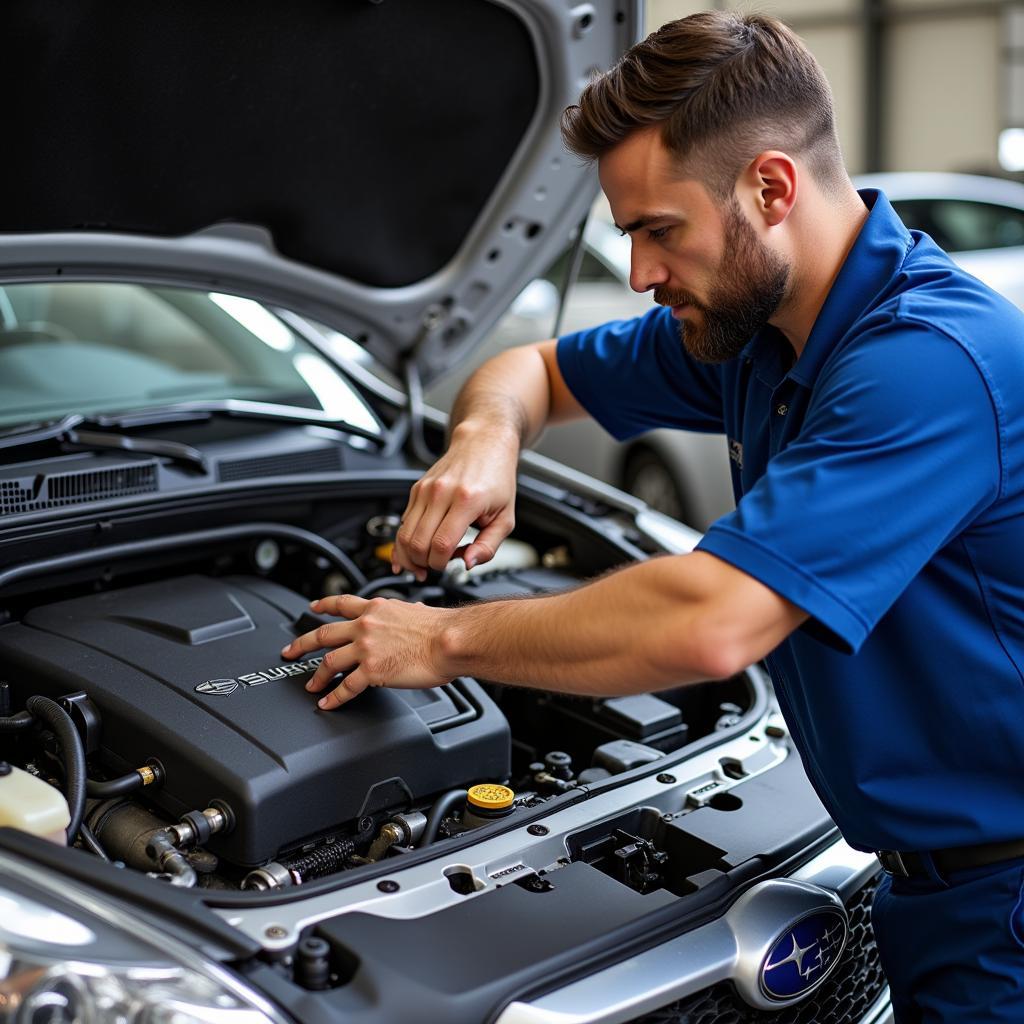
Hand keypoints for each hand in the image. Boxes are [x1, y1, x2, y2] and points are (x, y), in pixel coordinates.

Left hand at [281, 595, 452, 708]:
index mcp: (377, 608)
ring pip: (329, 661)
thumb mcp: (418, 610)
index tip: (313, 608)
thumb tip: (414, 612)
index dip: (324, 605)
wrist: (450, 640)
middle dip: (302, 644)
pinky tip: (328, 703)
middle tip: (290, 651)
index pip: (342, 603)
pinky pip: (345, 686)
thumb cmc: (442, 628)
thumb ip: (407, 612)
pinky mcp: (372, 670)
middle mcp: (366, 625)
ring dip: (316, 676)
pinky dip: (334, 697)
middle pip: (323, 633)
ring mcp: (366, 648)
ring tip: (310, 686)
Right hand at [392, 426, 517, 579]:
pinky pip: (402, 523)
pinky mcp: (416, 489)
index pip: (442, 545)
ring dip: (410, 555)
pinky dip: (405, 541)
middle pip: (417, 543)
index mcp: (467, 500)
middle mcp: (441, 493)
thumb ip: (489, 546)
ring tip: (424, 562)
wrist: (482, 444)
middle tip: (437, 566)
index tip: (449, 566)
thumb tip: (468, 563)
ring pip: (403, 535)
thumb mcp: (506, 517)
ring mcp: (425, 490)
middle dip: (424, 563)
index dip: (442, 564)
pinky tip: (416, 549)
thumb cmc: (497, 478)